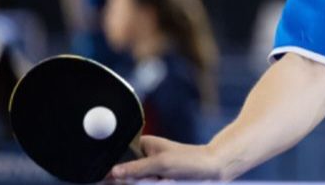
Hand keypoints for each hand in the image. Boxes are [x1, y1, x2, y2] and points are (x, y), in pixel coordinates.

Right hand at [109, 135, 224, 181]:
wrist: (213, 170)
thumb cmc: (190, 161)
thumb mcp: (161, 164)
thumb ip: (136, 169)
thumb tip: (111, 172)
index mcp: (142, 144)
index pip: (118, 155)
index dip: (115, 168)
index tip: (121, 176)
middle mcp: (144, 156)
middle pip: (125, 174)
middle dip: (137, 180)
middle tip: (156, 178)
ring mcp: (150, 170)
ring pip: (136, 182)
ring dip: (147, 183)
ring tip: (165, 180)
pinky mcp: (156, 180)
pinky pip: (146, 184)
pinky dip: (153, 184)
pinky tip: (167, 181)